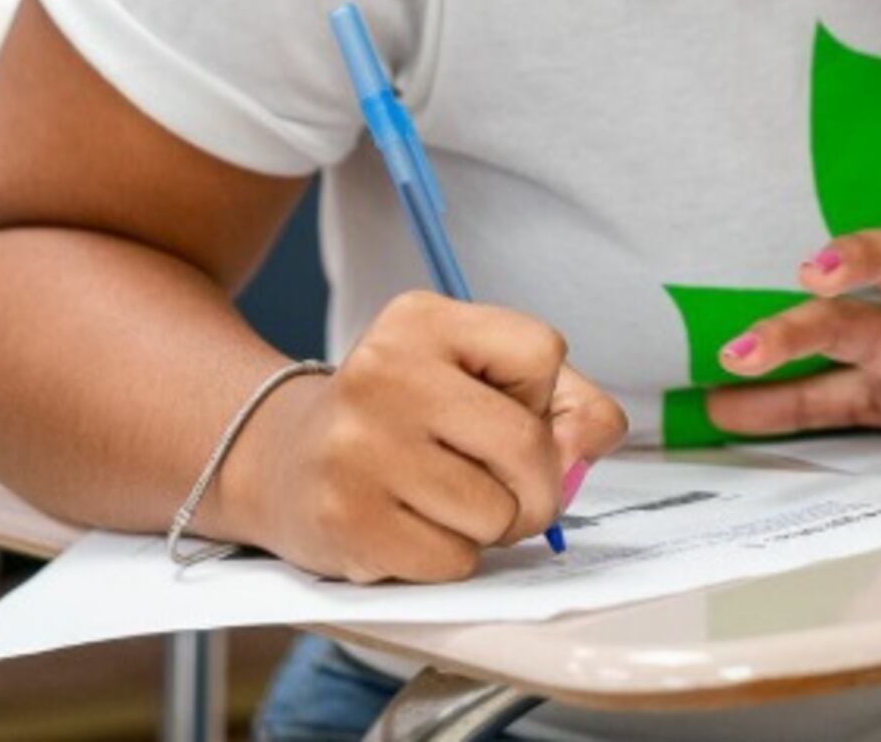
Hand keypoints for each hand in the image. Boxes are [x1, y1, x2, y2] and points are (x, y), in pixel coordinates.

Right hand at [219, 292, 626, 583]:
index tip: (504, 406)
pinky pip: (454, 560)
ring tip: (444, 500)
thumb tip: (595, 440)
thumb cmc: (407, 418)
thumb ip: (562, 401)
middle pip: (527, 443)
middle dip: (537, 482)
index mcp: (421, 320)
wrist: (284, 460)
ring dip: (490, 523)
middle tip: (505, 487)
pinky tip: (411, 526)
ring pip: (496, 511)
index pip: (542, 350)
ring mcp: (358, 449)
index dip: (543, 394)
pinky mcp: (347, 521)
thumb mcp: (478, 376)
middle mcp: (382, 373)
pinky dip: (450, 556)